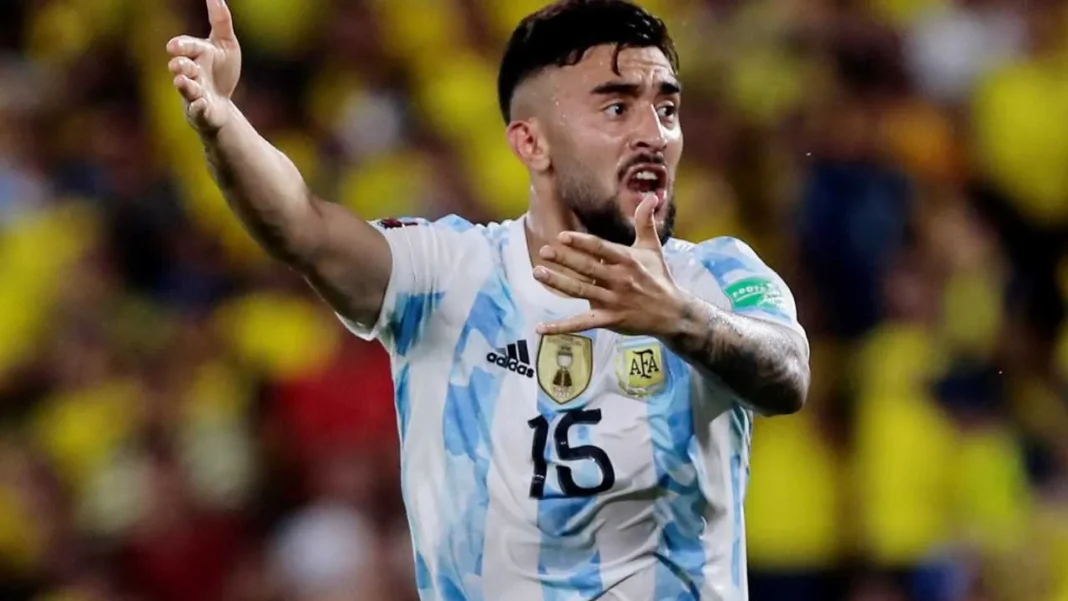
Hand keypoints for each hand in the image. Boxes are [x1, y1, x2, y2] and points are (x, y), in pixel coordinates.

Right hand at [166, 0, 241, 133]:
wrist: (222, 105)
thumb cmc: (221, 72)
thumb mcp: (225, 44)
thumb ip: (220, 21)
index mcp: (195, 55)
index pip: (186, 47)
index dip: (181, 46)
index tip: (174, 46)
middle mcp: (191, 74)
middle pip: (182, 67)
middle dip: (180, 65)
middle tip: (177, 64)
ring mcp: (193, 94)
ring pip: (187, 89)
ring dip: (184, 85)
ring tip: (182, 81)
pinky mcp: (200, 112)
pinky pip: (198, 111)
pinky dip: (199, 108)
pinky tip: (202, 104)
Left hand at [534, 194, 683, 336]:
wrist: (672, 313)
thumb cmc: (659, 277)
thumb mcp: (653, 248)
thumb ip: (645, 221)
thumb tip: (652, 195)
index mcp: (627, 260)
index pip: (600, 248)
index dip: (581, 242)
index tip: (562, 236)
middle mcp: (619, 279)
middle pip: (587, 267)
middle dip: (565, 259)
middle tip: (544, 251)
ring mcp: (613, 301)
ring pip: (581, 290)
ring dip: (558, 282)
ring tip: (538, 273)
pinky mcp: (610, 320)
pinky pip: (582, 323)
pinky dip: (561, 327)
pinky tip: (540, 328)